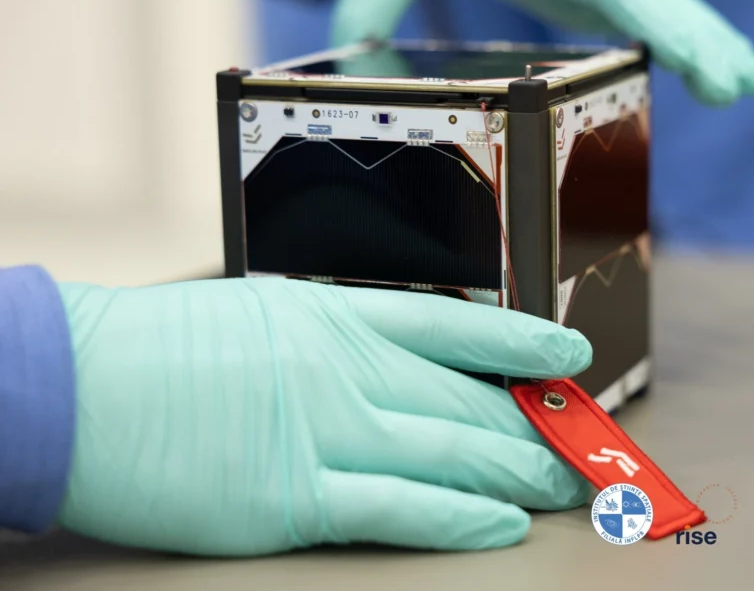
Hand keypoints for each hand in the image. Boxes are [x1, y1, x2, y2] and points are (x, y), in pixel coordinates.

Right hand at [55, 278, 591, 555]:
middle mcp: (344, 366)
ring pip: (452, 451)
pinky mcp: (294, 496)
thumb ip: (335, 341)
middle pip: (468, 399)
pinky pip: (400, 506)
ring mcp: (324, 430)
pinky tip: (505, 522)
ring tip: (572, 487)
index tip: (572, 358)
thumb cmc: (161, 352)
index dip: (522, 345)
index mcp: (334, 314)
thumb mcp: (264, 317)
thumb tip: (395, 370)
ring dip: (522, 471)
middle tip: (593, 446)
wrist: (79, 385)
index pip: (455, 326)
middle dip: (540, 426)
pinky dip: (462, 515)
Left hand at [333, 0, 753, 104]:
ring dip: (702, 42)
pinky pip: (637, 16)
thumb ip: (368, 10)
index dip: (669, 29)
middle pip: (658, 0)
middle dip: (704, 40)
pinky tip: (694, 68)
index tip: (707, 63)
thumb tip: (354, 79)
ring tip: (743, 84)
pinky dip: (673, 41)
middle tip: (744, 87)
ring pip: (658, 7)